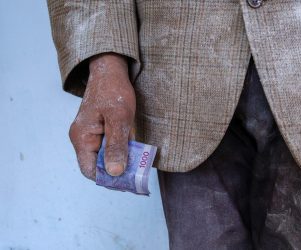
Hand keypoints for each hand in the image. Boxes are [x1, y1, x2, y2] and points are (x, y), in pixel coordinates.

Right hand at [69, 53, 135, 180]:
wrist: (111, 71)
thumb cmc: (114, 91)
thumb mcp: (119, 119)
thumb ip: (116, 146)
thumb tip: (115, 172)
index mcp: (82, 138)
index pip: (90, 170)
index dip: (108, 180)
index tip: (128, 184)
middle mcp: (83, 139)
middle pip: (98, 166)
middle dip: (118, 172)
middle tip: (138, 177)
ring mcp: (91, 135)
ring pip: (106, 157)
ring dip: (122, 162)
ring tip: (140, 167)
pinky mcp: (100, 131)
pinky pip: (110, 147)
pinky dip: (122, 151)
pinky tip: (136, 153)